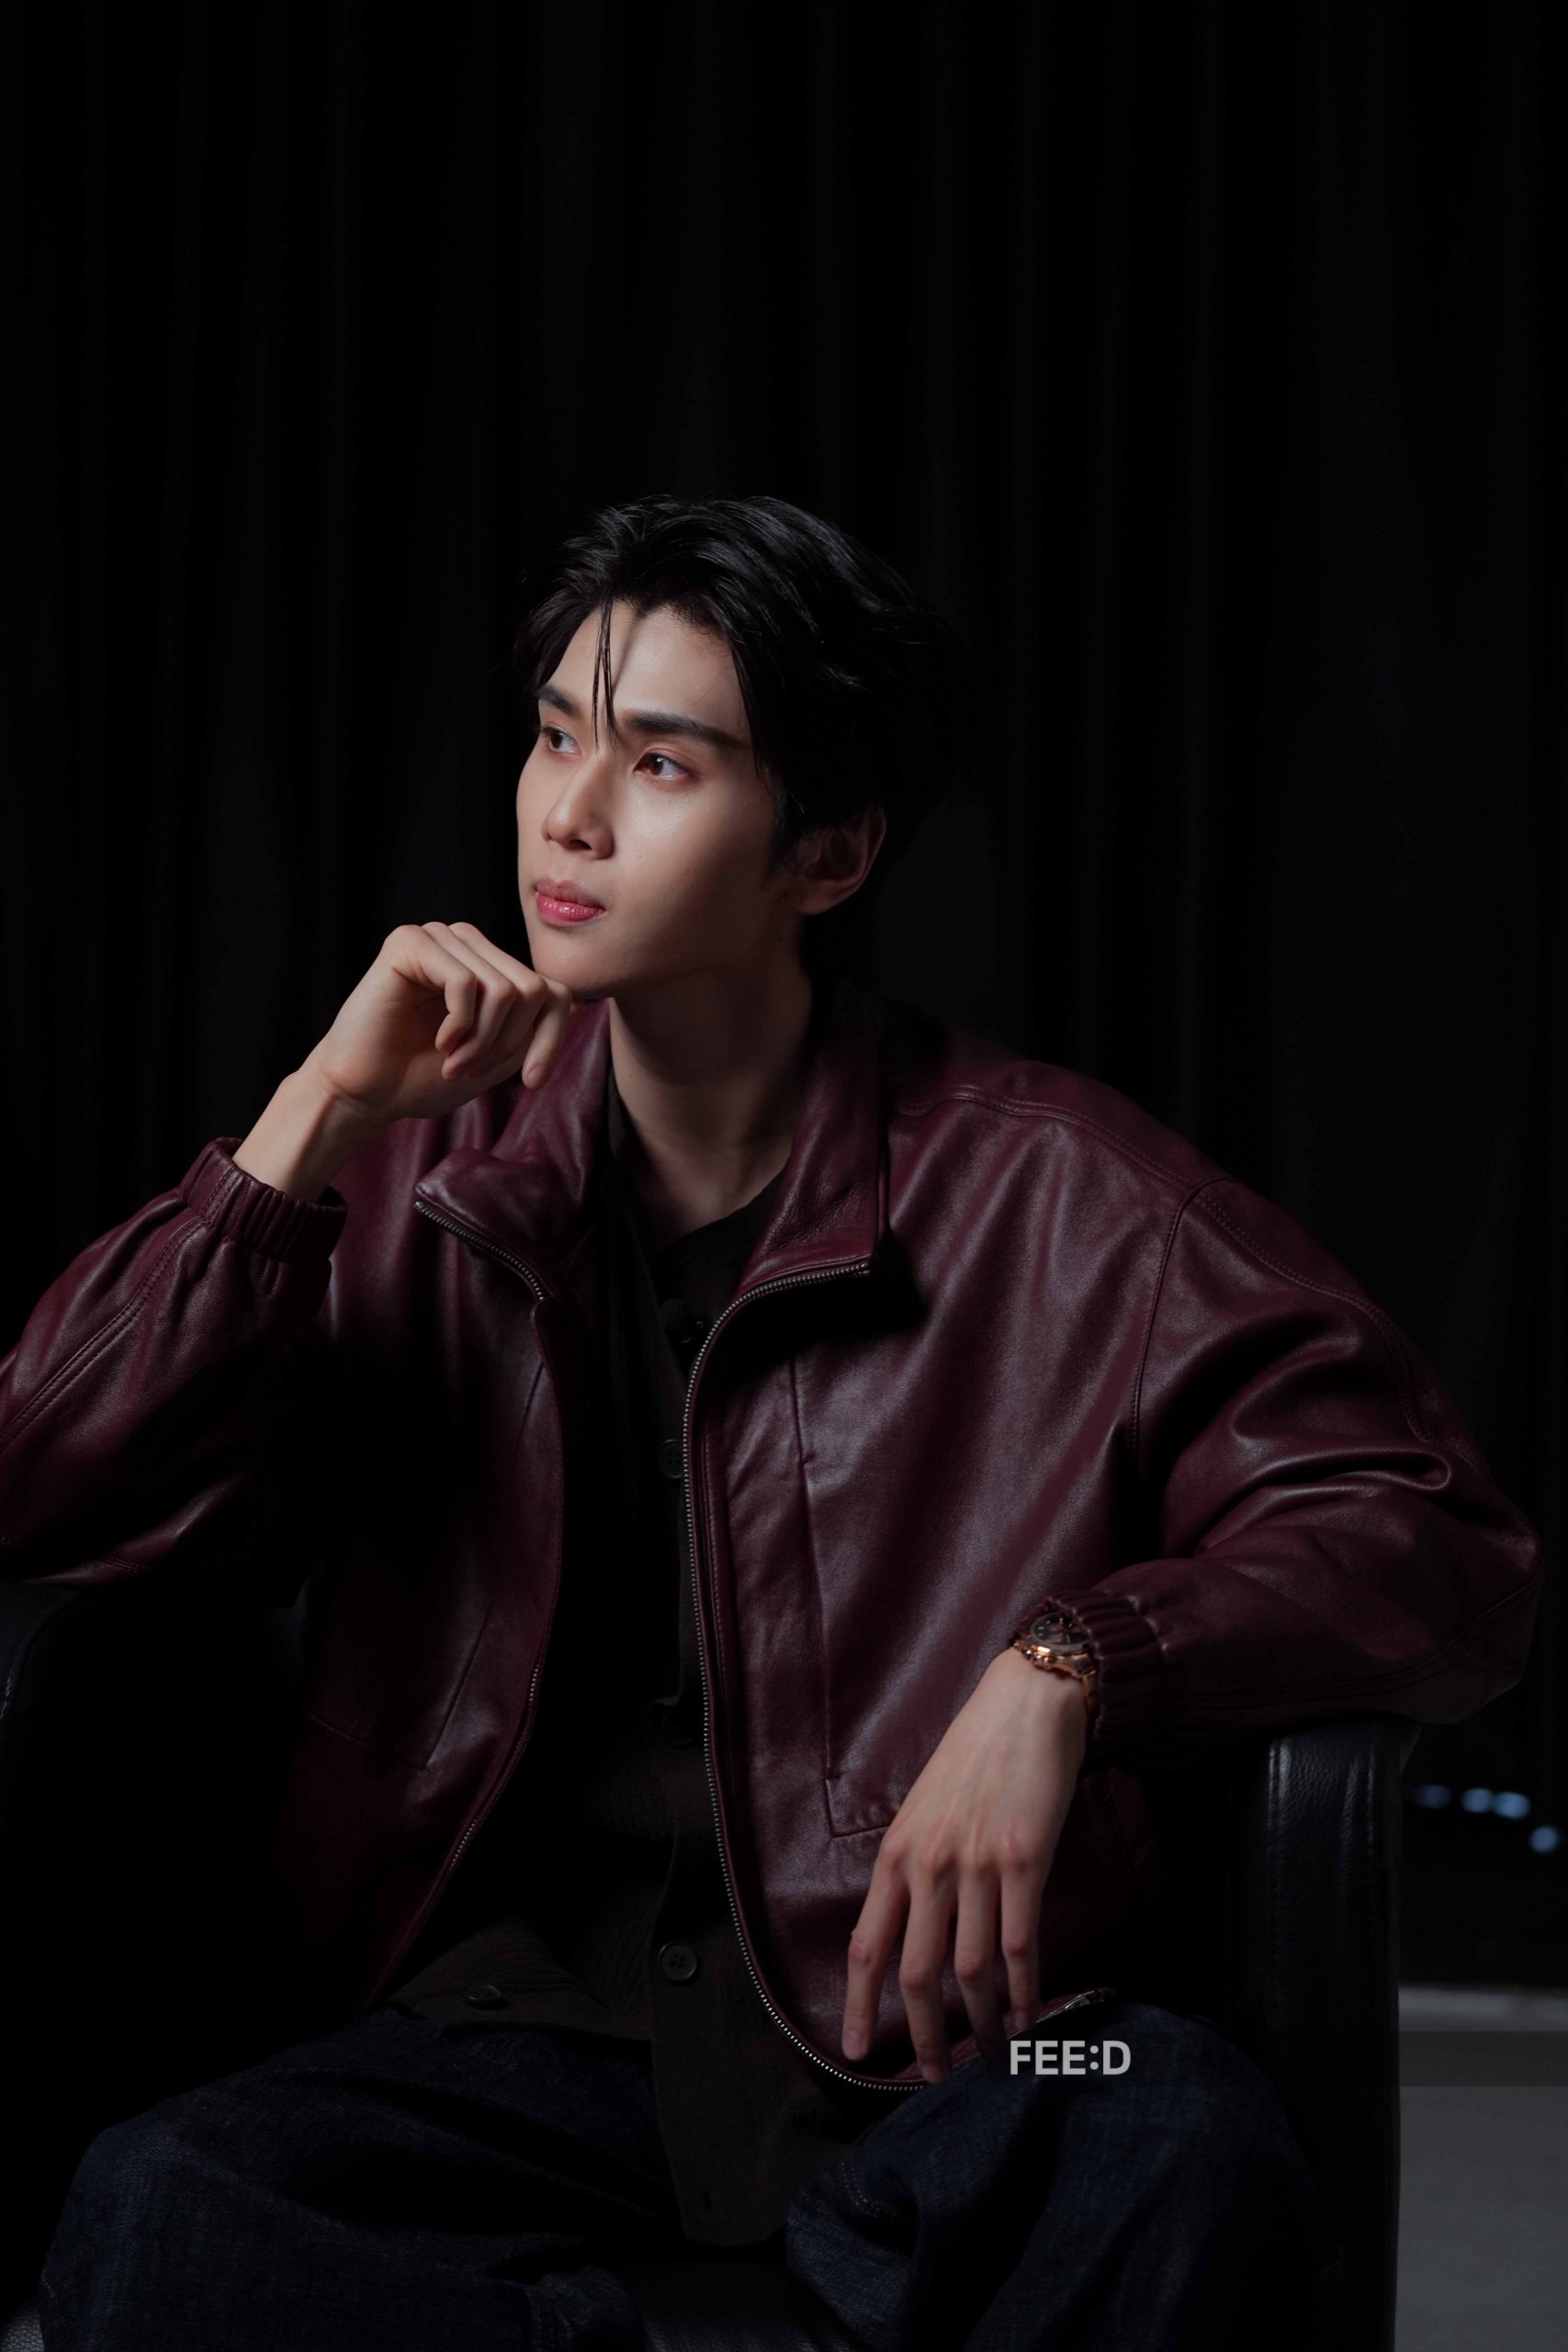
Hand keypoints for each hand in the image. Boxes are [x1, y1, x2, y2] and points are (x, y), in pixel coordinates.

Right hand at [302, 920, 577, 1129]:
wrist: (366, 1092)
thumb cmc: (424, 1077)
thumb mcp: (497, 1057)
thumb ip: (532, 1029)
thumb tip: (576, 1002)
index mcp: (492, 967)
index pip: (555, 991)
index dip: (551, 1040)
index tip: (529, 1082)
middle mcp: (469, 945)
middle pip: (535, 990)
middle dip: (509, 1044)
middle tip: (471, 1069)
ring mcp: (440, 938)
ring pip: (504, 990)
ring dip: (483, 1041)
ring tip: (454, 1061)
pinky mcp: (410, 942)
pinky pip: (465, 982)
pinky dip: (459, 1025)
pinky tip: (439, 1042)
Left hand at [839, 1648, 1089, 2080]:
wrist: (1026, 1703)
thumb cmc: (976, 1754)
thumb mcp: (924, 1807)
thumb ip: (914, 1864)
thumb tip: (913, 1924)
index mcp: (896, 1853)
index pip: (867, 1946)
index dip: (857, 2005)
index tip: (855, 2050)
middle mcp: (928, 1864)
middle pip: (916, 1974)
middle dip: (922, 2036)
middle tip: (932, 2077)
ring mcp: (976, 1865)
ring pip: (969, 1970)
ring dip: (980, 2025)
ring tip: (991, 2056)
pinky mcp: (1024, 1862)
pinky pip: (1018, 1945)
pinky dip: (1023, 1991)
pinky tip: (1028, 2015)